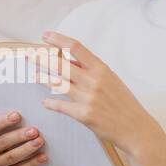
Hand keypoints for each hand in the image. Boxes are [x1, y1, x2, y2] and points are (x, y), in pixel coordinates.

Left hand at [34, 31, 158, 156]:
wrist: (136, 128)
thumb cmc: (124, 103)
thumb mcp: (111, 80)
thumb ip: (91, 70)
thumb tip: (70, 59)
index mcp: (101, 68)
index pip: (75, 47)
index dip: (57, 39)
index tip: (44, 36)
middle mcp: (93, 80)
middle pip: (60, 63)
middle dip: (42, 57)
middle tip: (29, 54)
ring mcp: (88, 97)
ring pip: (57, 83)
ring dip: (43, 78)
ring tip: (34, 74)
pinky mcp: (84, 115)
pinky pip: (61, 106)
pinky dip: (50, 102)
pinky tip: (44, 101)